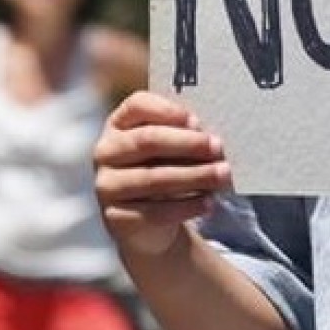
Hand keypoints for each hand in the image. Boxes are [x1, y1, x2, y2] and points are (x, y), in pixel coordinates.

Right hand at [94, 91, 232, 259]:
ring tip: (222, 176)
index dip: (167, 110)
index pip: (137, 105)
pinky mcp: (115, 217)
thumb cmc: (165, 172)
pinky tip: (208, 203)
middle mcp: (107, 151)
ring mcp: (107, 185)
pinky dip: (186, 206)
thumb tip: (213, 138)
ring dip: (194, 176)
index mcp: (120, 124)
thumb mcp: (172, 150)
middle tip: (218, 148)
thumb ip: (185, 137)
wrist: (149, 224)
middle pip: (147, 140)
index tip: (196, 121)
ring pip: (153, 178)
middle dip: (187, 144)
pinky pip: (154, 211)